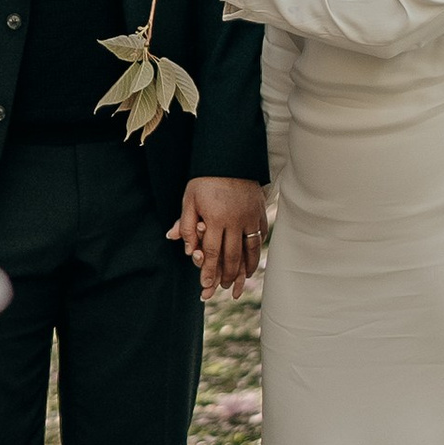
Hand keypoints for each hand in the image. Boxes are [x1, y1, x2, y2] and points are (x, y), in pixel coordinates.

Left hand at [173, 174, 266, 294]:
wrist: (230, 157)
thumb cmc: (205, 179)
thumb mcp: (189, 199)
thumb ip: (185, 224)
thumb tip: (182, 247)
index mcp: (215, 218)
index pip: (212, 252)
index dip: (209, 271)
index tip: (205, 286)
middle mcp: (235, 220)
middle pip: (232, 255)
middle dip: (227, 275)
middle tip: (223, 287)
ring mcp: (250, 216)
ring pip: (250, 249)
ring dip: (245, 268)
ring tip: (240, 281)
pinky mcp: (260, 211)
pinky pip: (260, 235)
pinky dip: (256, 250)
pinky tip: (252, 260)